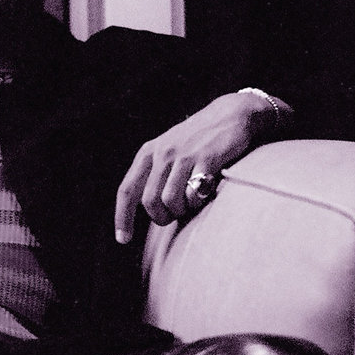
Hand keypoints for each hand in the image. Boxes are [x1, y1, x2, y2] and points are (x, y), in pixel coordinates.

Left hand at [114, 91, 280, 241]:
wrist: (231, 114)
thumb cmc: (199, 140)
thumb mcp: (169, 149)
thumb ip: (156, 174)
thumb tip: (151, 210)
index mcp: (148, 153)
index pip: (127, 190)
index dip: (123, 217)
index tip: (123, 240)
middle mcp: (162, 153)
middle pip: (150, 202)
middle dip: (162, 217)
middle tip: (175, 216)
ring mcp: (184, 155)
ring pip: (171, 200)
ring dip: (182, 210)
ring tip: (192, 202)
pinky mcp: (206, 158)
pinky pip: (195, 193)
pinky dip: (199, 201)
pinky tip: (206, 192)